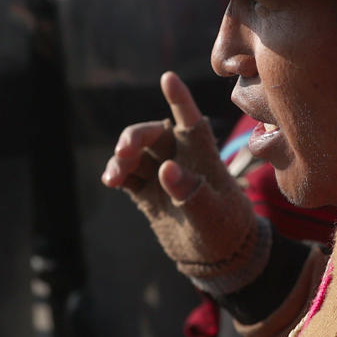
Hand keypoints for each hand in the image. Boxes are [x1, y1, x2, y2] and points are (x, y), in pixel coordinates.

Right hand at [101, 72, 268, 293]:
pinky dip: (117, 174)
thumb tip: (165, 170)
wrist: (217, 258)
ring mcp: (161, 174)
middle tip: (124, 152)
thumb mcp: (213, 214)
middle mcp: (179, 157)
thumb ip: (191, 192)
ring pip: (135, 153)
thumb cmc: (225, 229)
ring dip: (122, 157)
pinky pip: (127, 175)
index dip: (179, 99)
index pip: (190, 119)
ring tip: (115, 176)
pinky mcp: (147, 192)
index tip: (168, 78)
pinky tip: (111, 180)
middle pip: (152, 134)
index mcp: (202, 153)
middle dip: (135, 137)